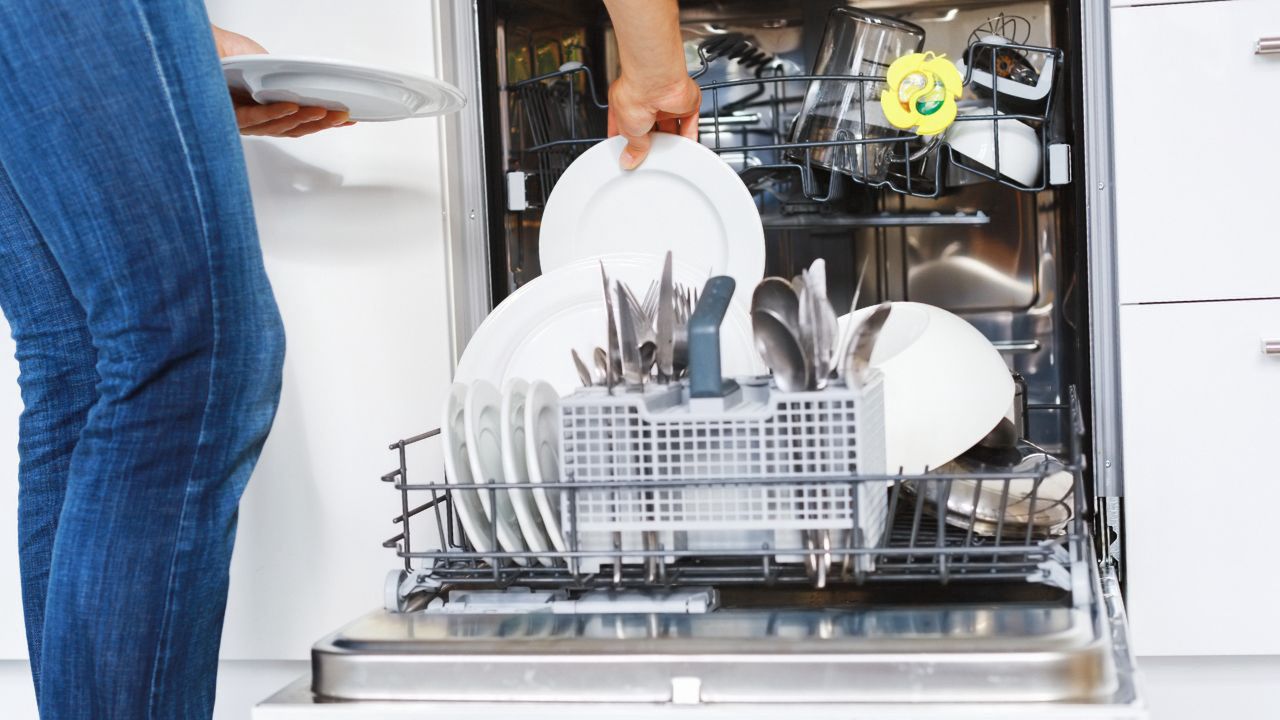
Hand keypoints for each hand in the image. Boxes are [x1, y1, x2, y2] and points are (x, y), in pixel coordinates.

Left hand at [212, 26, 353, 137]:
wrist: (198, 44)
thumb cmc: (225, 54)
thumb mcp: (266, 63)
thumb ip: (285, 79)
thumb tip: (307, 87)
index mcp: (265, 111)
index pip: (300, 122)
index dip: (326, 123)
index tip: (347, 119)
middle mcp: (254, 119)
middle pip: (293, 129)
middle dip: (322, 123)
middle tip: (342, 116)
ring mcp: (241, 120)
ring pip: (278, 127)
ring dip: (304, 119)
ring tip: (323, 112)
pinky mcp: (226, 114)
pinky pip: (255, 118)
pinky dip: (275, 113)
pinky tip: (291, 107)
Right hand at [607, 74, 700, 169]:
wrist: (657, 82)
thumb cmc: (635, 95)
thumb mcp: (628, 129)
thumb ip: (633, 147)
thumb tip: (630, 159)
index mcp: (627, 102)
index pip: (627, 126)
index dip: (628, 142)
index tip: (629, 155)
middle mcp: (648, 101)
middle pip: (651, 128)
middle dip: (650, 143)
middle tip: (649, 158)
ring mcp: (667, 102)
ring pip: (672, 128)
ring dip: (670, 142)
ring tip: (667, 155)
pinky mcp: (685, 104)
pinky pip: (690, 124)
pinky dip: (689, 137)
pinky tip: (686, 148)